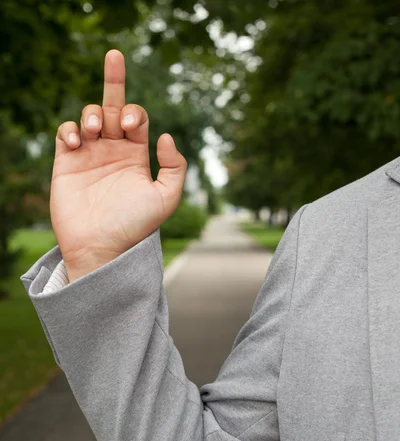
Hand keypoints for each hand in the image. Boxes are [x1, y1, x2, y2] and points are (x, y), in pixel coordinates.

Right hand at [50, 49, 186, 281]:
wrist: (101, 248)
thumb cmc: (135, 226)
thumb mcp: (167, 199)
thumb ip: (176, 167)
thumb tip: (166, 136)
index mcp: (137, 155)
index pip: (138, 118)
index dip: (136, 112)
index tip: (132, 127)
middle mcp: (114, 150)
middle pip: (114, 105)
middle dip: (115, 78)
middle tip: (116, 55)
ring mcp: (90, 155)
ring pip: (89, 116)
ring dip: (92, 114)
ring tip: (94, 131)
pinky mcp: (67, 163)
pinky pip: (65, 133)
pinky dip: (69, 130)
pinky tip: (76, 142)